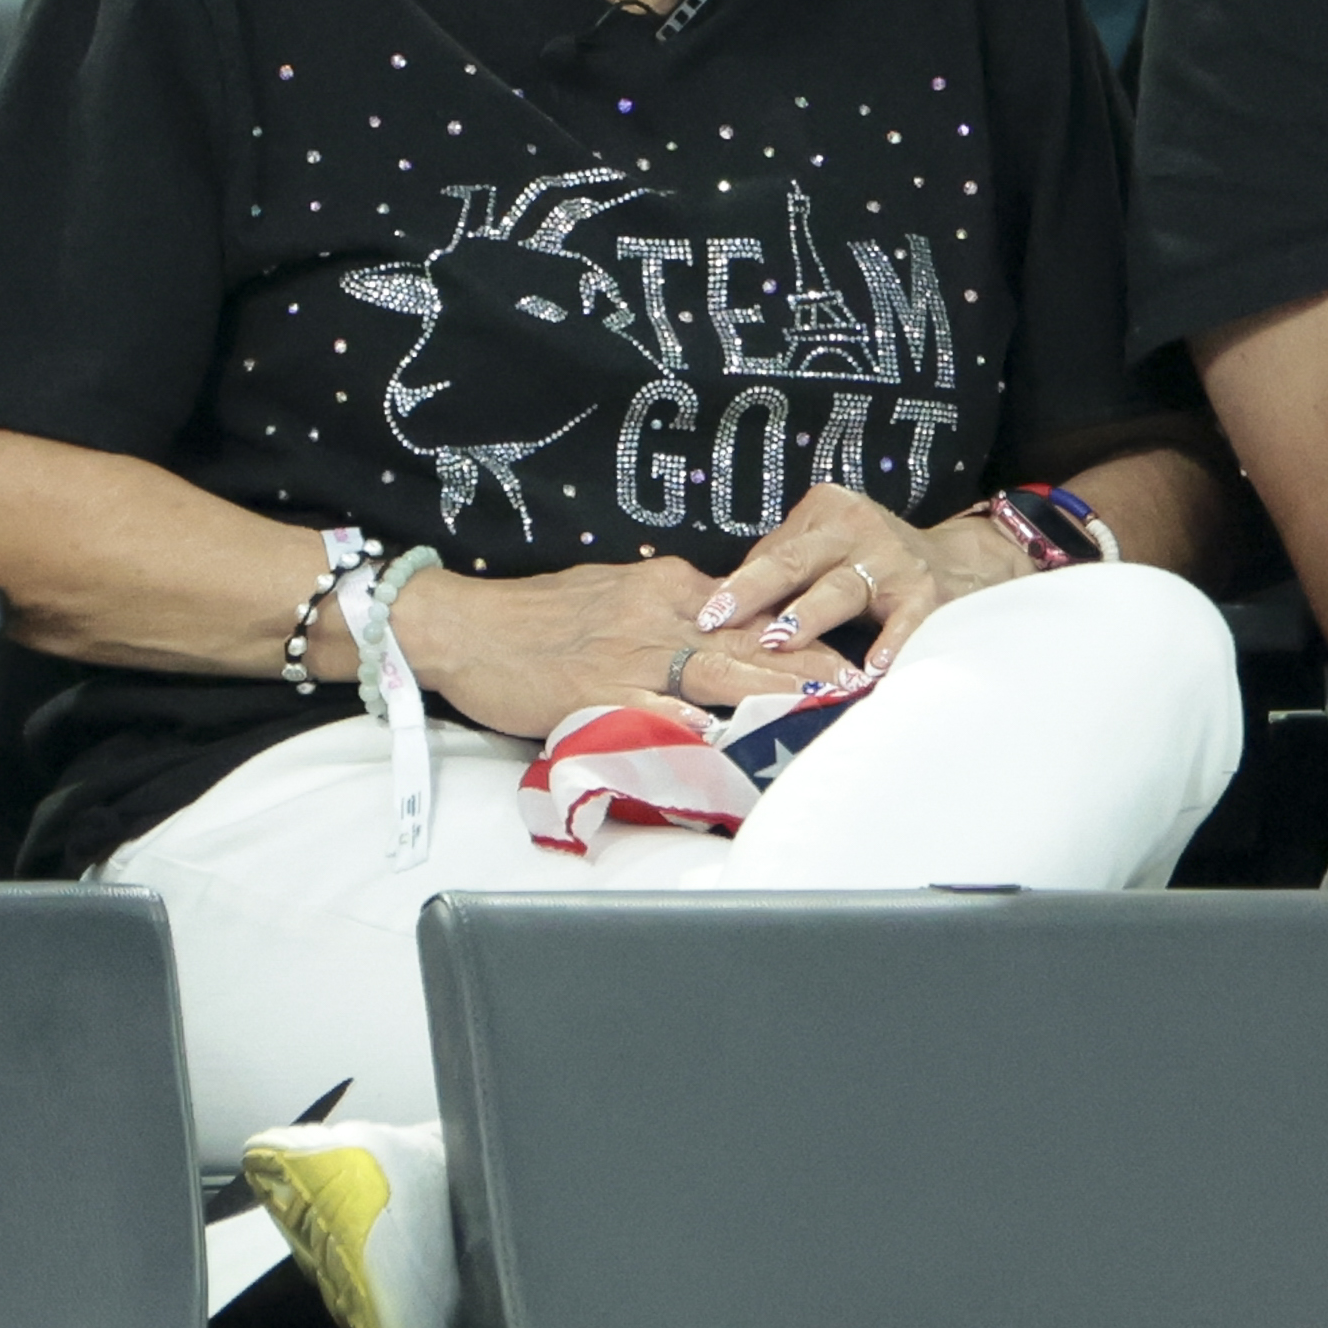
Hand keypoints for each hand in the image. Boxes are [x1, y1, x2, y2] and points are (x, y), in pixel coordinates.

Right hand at [405, 560, 864, 740]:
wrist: (461, 624)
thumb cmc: (536, 616)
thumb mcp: (616, 596)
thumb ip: (672, 612)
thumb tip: (722, 629)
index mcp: (671, 590)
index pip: (755, 613)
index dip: (806, 635)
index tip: (854, 655)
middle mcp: (662, 616)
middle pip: (753, 642)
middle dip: (812, 666)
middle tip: (867, 686)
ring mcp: (632, 655)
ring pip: (719, 673)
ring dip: (775, 693)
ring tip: (824, 709)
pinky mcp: (597, 692)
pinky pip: (653, 709)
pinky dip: (690, 723)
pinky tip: (723, 738)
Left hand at [691, 483, 1034, 674]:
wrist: (962, 562)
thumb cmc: (872, 565)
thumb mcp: (826, 552)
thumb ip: (779, 574)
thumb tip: (718, 615)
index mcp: (824, 513)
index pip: (772, 555)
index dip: (736, 588)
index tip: (702, 618)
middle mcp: (856, 526)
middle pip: (794, 562)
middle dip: (755, 592)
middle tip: (720, 621)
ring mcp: (893, 557)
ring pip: (841, 589)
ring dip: (810, 616)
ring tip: (782, 641)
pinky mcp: (927, 591)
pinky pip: (904, 619)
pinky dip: (889, 643)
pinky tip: (874, 669)